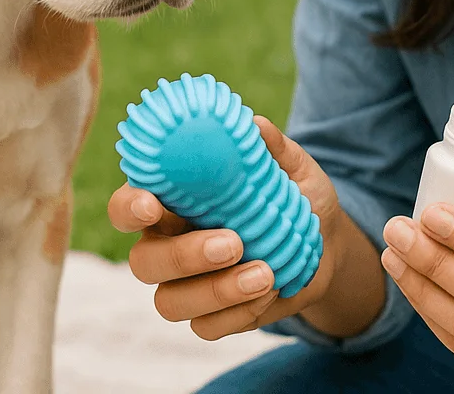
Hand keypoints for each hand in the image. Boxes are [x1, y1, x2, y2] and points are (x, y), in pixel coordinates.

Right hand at [109, 115, 344, 340]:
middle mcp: (169, 244)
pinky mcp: (211, 317)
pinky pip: (206, 328)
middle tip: (234, 243)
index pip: (128, 206)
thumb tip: (253, 126)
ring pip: (169, 302)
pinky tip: (270, 290)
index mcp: (173, 201)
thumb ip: (272, 148)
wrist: (326, 245)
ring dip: (217, 291)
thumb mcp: (293, 168)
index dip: (129, 207)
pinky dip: (239, 313)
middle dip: (183, 256)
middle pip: (143, 262)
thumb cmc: (295, 197)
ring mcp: (187, 286)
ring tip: (266, 273)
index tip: (152, 205)